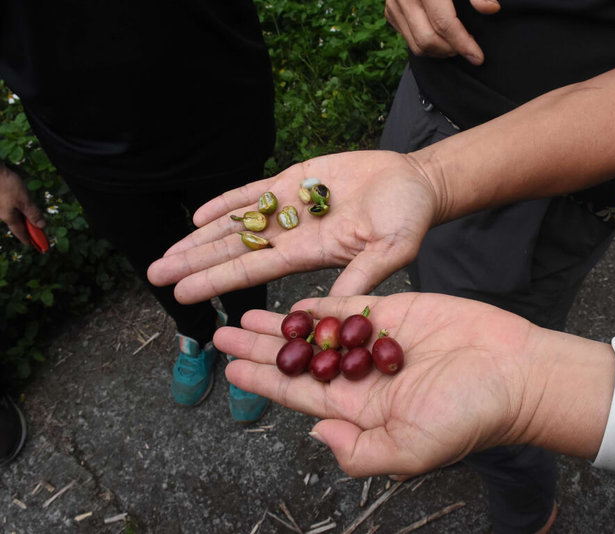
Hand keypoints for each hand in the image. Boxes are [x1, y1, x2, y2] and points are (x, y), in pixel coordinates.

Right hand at [0, 163, 44, 245]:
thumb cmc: (8, 186)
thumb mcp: (24, 200)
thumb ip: (33, 213)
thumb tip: (42, 226)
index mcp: (9, 217)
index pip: (21, 232)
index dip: (29, 239)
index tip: (34, 246)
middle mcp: (3, 214)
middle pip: (17, 225)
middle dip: (26, 230)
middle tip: (35, 235)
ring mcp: (0, 207)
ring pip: (13, 217)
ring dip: (22, 221)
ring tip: (30, 223)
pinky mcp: (0, 200)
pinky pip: (11, 210)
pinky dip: (18, 213)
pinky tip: (21, 209)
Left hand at [147, 151, 437, 302]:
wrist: (416, 185)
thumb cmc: (409, 220)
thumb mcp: (391, 251)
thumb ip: (361, 275)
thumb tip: (330, 307)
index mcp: (312, 255)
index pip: (254, 271)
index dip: (217, 280)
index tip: (183, 293)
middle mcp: (294, 236)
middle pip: (234, 251)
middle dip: (194, 262)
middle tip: (154, 274)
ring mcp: (292, 208)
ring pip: (237, 224)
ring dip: (202, 237)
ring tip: (167, 253)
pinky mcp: (296, 180)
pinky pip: (255, 193)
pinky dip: (228, 201)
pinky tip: (201, 214)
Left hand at [219, 293, 542, 477]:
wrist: (514, 373)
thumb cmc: (469, 415)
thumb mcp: (410, 450)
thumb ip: (358, 450)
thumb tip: (316, 435)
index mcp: (361, 411)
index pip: (300, 394)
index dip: (263, 381)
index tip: (231, 368)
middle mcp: (363, 378)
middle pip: (300, 361)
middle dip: (261, 349)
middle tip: (224, 333)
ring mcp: (377, 344)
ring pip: (318, 332)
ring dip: (283, 326)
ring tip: (247, 316)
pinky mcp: (395, 315)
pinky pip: (350, 308)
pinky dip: (322, 305)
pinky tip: (295, 303)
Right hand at [385, 0, 499, 65]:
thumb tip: (491, 9)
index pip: (444, 23)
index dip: (463, 43)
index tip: (477, 57)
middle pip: (428, 39)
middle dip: (451, 50)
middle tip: (467, 47)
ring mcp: (394, 4)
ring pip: (416, 44)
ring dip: (439, 51)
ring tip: (455, 44)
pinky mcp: (390, 11)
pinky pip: (408, 38)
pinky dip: (426, 43)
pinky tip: (440, 36)